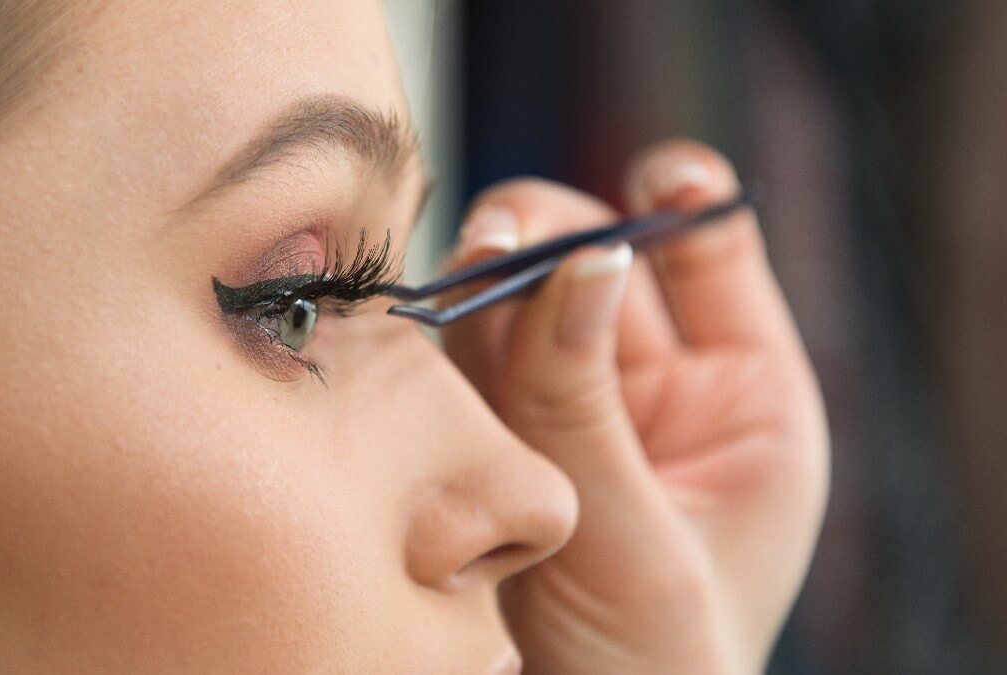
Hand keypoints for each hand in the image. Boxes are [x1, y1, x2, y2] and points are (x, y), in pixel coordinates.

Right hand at [442, 140, 829, 673]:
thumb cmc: (650, 671)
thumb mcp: (633, 537)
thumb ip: (585, 400)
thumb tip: (579, 258)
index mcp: (738, 400)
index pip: (708, 255)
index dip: (677, 203)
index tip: (646, 181)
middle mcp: (649, 389)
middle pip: (592, 260)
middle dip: (548, 240)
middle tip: (493, 246)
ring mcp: (565, 408)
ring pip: (512, 303)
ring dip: (478, 287)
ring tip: (450, 287)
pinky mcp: (491, 435)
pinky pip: (460, 363)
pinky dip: (436, 344)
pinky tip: (415, 335)